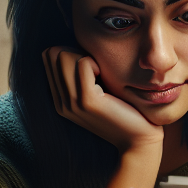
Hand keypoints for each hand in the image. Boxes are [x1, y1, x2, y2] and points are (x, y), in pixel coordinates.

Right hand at [42, 47, 162, 155]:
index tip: (91, 65)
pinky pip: (82, 63)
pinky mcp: (87, 101)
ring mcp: (71, 102)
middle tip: (97, 68)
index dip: (69, 51)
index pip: (49, 57)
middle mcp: (61, 102)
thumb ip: (84, 76)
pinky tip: (107, 76)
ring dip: (85, 56)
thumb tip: (77, 46)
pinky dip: (95, 62)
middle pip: (53, 53)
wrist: (139, 141)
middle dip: (75, 50)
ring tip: (101, 73)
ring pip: (63, 55)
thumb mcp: (100, 92)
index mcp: (61, 100)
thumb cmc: (126, 113)